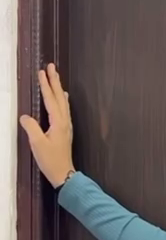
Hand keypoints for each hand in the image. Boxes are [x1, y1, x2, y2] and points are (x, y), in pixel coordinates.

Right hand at [19, 64, 74, 188]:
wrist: (64, 174)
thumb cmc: (50, 160)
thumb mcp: (37, 143)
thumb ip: (31, 127)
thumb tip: (25, 117)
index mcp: (58, 122)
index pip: (51, 99)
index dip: (46, 85)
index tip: (42, 71)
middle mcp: (64, 121)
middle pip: (59, 96)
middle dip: (55, 81)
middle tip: (51, 66)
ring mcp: (66, 125)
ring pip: (63, 102)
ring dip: (58, 88)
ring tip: (56, 77)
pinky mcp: (65, 130)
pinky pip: (64, 109)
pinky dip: (62, 99)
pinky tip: (63, 98)